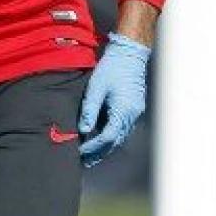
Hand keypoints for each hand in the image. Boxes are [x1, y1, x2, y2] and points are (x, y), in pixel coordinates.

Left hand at [78, 32, 150, 166]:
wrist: (129, 53)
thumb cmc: (111, 68)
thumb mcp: (96, 88)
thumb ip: (90, 110)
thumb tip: (83, 130)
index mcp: (123, 110)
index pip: (108, 137)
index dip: (93, 147)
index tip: (79, 151)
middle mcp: (132, 114)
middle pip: (116, 141)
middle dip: (99, 153)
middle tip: (84, 162)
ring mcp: (135, 112)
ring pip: (120, 136)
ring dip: (106, 147)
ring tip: (91, 156)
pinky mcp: (134, 108)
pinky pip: (123, 128)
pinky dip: (112, 136)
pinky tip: (101, 139)